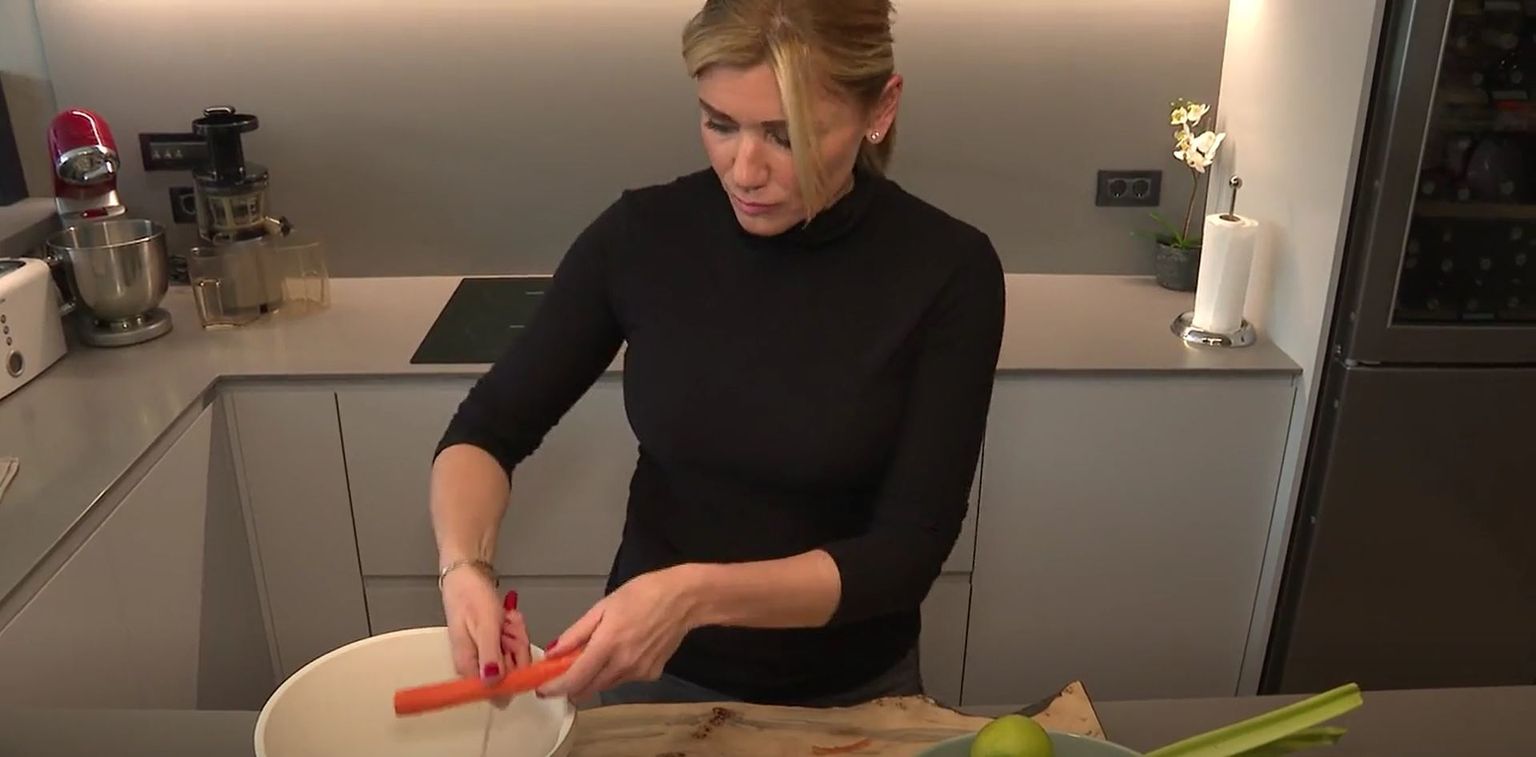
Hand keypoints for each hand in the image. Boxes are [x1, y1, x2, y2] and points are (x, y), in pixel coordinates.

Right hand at [441, 568, 530, 685]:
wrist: (466, 579)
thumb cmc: (472, 598)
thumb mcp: (485, 626)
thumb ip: (490, 656)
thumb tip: (493, 684)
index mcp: (469, 667)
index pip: (498, 692)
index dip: (515, 673)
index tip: (513, 649)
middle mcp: (476, 667)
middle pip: (511, 673)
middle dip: (517, 647)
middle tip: (508, 626)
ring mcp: (485, 657)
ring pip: (515, 658)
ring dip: (516, 636)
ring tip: (505, 619)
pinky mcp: (492, 648)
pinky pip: (512, 647)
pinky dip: (514, 632)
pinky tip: (507, 619)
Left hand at [537, 566, 701, 700]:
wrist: (685, 599)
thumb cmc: (643, 594)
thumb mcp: (603, 606)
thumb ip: (576, 633)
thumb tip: (554, 652)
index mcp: (608, 644)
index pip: (574, 678)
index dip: (554, 688)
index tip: (542, 689)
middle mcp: (623, 664)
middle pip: (587, 689)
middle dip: (572, 684)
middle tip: (564, 669)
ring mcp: (639, 672)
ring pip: (606, 685)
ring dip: (595, 676)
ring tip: (600, 650)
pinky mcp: (652, 674)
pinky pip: (625, 679)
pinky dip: (616, 671)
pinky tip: (625, 649)